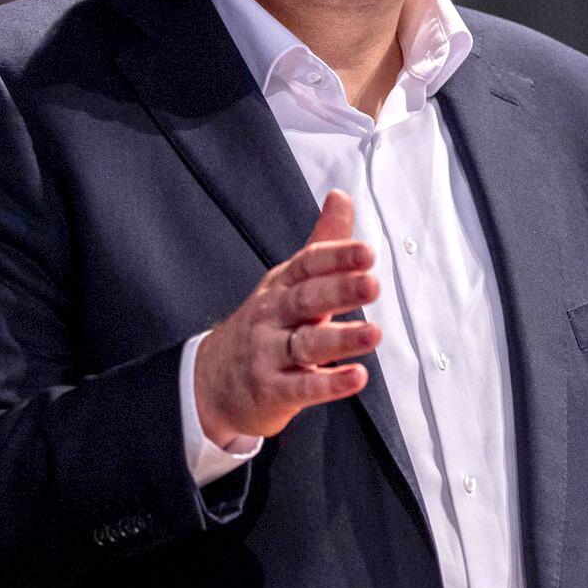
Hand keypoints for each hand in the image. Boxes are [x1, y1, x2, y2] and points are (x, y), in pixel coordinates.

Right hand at [194, 190, 381, 445]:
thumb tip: (341, 197)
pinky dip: (329, 384)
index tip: (367, 252)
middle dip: (340, 290)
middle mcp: (273, 316)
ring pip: (306, 344)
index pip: (308, 265)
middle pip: (306, 300)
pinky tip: (356, 377)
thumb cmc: (264, 326)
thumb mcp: (289, 281)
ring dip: (341, 338)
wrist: (213, 380)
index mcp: (282, 285)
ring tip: (373, 333)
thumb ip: (323, 244)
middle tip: (372, 284)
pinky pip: (301, 387)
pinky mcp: (272, 390)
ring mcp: (269, 353)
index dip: (336, 257)